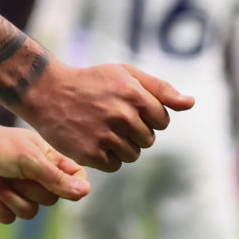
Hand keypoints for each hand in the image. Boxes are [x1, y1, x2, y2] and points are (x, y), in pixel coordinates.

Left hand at [0, 118, 89, 224]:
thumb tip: (86, 191)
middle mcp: (36, 175)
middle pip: (50, 200)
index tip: (61, 185)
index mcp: (47, 158)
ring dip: (8, 197)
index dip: (74, 186)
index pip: (76, 177)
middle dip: (27, 189)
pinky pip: (10, 218)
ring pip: (30, 213)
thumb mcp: (27, 159)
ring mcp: (19, 189)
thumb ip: (56, 177)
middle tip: (10, 172)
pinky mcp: (1, 202)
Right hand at [18, 62, 193, 171]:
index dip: (147, 116)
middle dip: (134, 131)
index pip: (162, 120)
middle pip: (148, 140)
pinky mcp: (90, 153)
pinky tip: (93, 139)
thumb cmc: (91, 82)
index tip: (128, 107)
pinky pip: (114, 165)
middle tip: (110, 117)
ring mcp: (105, 135)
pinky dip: (106, 157)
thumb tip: (190, 103)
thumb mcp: (125, 74)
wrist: (47, 92)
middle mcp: (122, 114)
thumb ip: (160, 88)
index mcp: (133, 93)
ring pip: (133, 154)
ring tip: (101, 128)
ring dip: (121, 145)